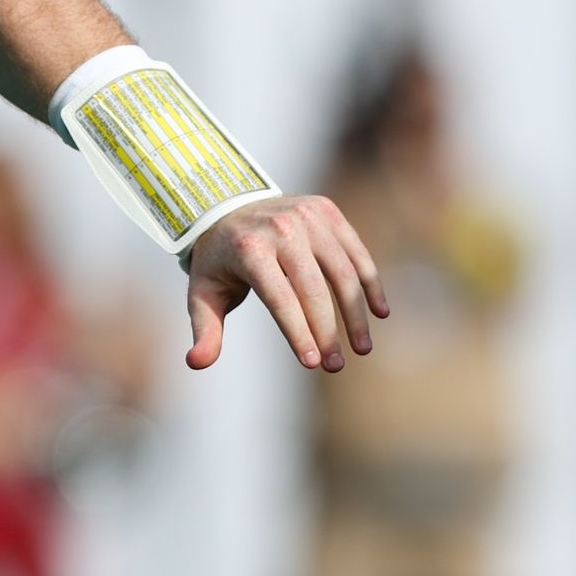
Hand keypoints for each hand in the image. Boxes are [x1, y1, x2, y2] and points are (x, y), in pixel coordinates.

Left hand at [184, 194, 387, 371]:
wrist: (228, 208)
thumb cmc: (218, 261)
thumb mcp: (203, 293)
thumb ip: (204, 329)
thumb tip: (196, 363)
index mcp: (248, 248)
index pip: (280, 299)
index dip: (298, 333)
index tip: (313, 363)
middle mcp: (280, 228)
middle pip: (313, 289)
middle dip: (328, 332)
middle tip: (336, 367)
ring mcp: (306, 216)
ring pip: (343, 272)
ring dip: (356, 314)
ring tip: (361, 349)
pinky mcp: (325, 210)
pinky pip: (356, 252)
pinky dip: (370, 283)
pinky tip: (379, 313)